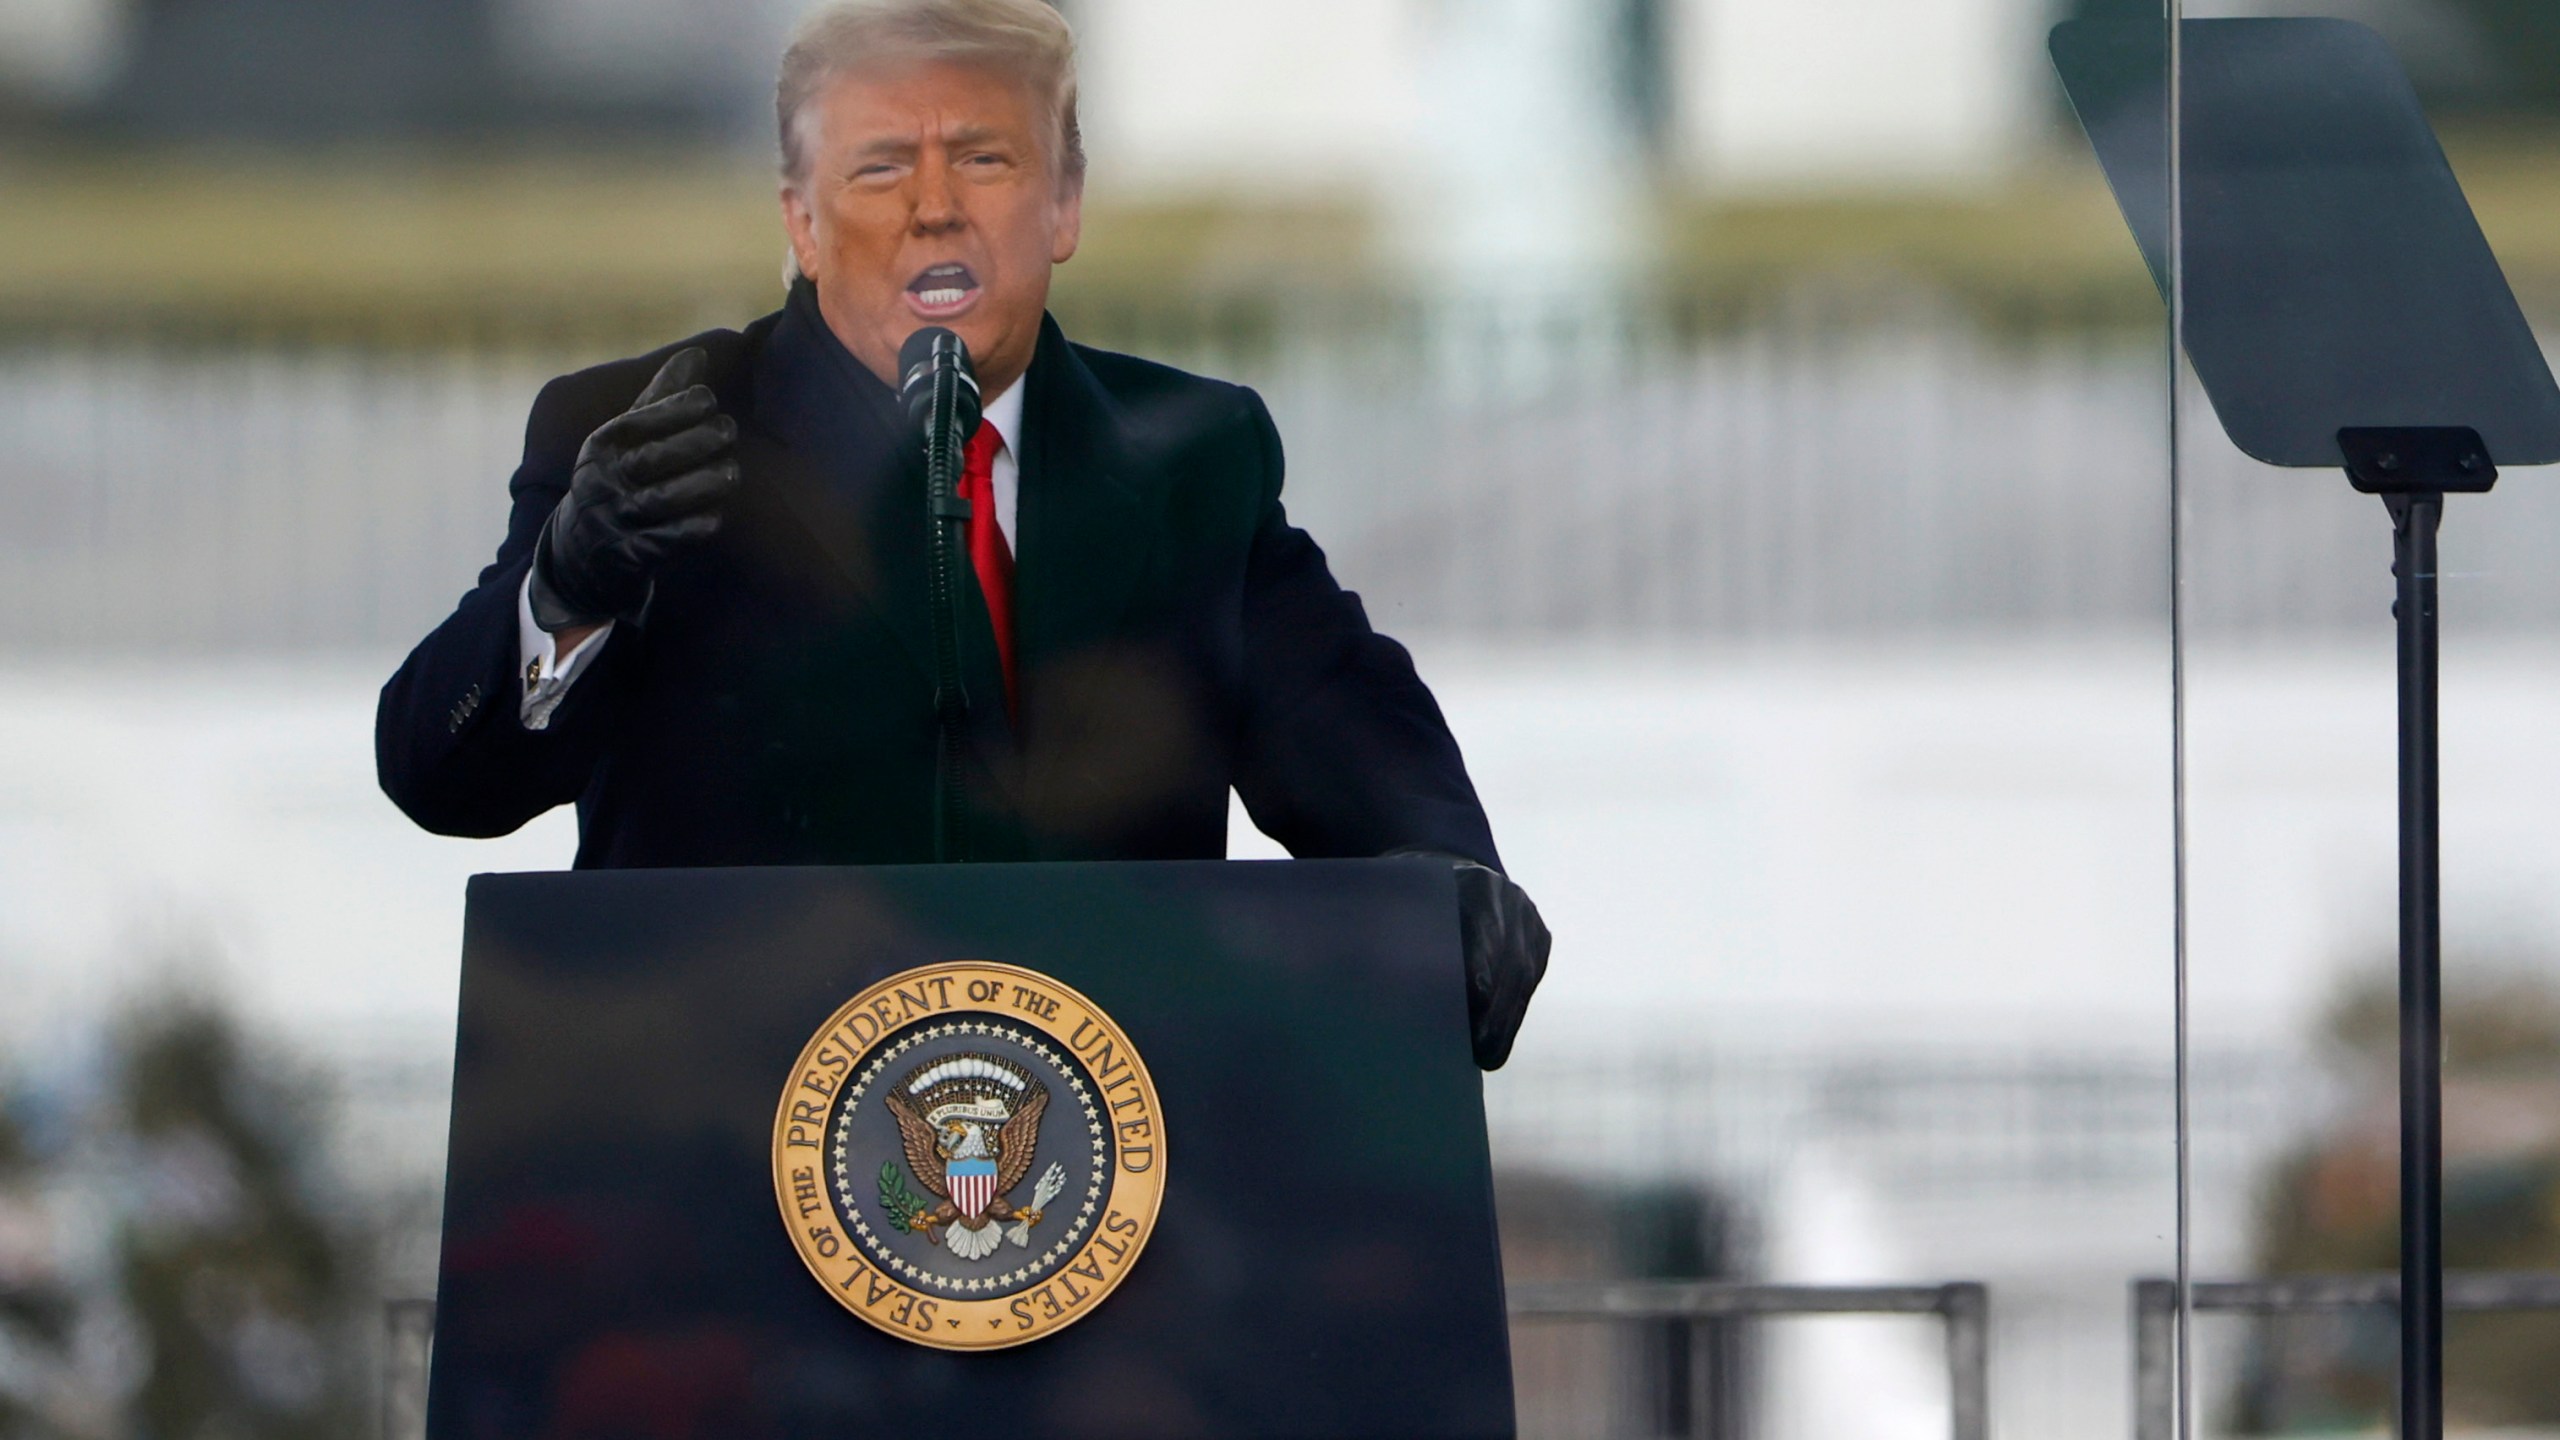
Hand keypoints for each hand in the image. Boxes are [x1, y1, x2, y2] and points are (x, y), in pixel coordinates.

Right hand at [528, 347, 740, 630]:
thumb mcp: (628, 438)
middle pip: (648, 459)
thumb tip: (698, 354)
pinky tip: (717, 517)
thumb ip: (662, 398)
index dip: (673, 409)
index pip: (636, 423)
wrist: (580, 553)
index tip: (708, 397)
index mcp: (602, 446)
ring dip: (700, 485)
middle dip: (692, 442)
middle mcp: (604, 481)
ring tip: (732, 471)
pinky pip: (663, 542)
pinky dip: (690, 530)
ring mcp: (616, 520)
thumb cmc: (617, 478)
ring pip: (659, 501)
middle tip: (729, 430)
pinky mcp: (631, 555)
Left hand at [1394, 851, 1551, 1069]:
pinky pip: (1530, 978)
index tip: (1474, 1000)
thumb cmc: (1411, 896)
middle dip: (1497, 1009)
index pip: (1482, 922)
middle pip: (1511, 957)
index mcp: (1471, 880)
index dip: (1481, 961)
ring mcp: (1528, 918)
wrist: (1448, 869)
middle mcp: (1508, 897)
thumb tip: (1384, 978)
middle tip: (1479, 1049)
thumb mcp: (1398, 901)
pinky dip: (1513, 1011)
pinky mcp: (1539, 938)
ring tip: (1488, 1056)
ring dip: (1507, 1019)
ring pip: (1525, 973)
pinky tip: (1497, 1040)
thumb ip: (1395, 931)